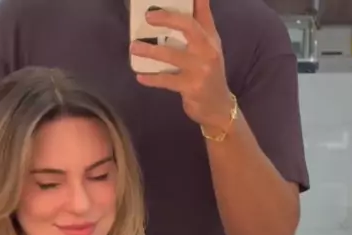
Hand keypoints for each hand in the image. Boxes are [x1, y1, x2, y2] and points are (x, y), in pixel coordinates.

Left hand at [130, 0, 231, 129]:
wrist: (218, 107)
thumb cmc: (209, 74)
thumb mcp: (210, 49)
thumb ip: (202, 26)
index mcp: (210, 39)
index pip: (201, 14)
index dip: (192, 1)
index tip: (166, 1)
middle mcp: (207, 51)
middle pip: (188, 27)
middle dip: (167, 18)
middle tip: (148, 17)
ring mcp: (200, 70)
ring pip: (172, 55)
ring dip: (150, 51)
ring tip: (134, 47)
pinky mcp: (191, 87)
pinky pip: (167, 80)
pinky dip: (152, 79)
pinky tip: (140, 76)